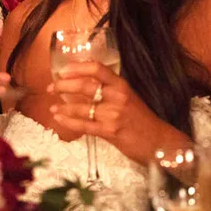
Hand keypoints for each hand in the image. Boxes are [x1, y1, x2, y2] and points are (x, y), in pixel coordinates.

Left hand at [49, 61, 185, 164]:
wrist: (159, 142)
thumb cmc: (141, 119)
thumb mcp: (128, 97)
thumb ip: (109, 89)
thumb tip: (82, 82)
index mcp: (122, 85)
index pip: (97, 69)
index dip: (77, 67)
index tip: (63, 70)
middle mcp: (117, 97)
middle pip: (85, 86)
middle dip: (63, 86)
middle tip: (51, 87)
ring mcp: (113, 115)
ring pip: (81, 107)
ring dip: (63, 106)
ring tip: (52, 106)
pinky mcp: (110, 132)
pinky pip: (83, 125)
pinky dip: (68, 121)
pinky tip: (59, 118)